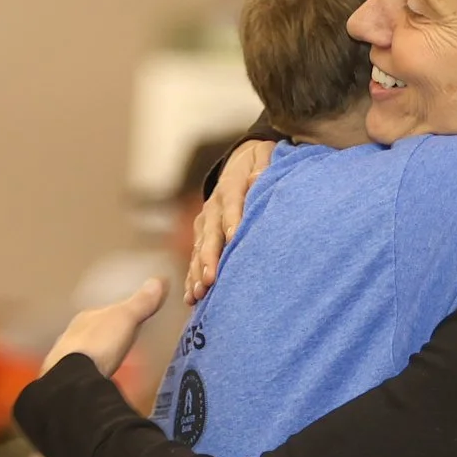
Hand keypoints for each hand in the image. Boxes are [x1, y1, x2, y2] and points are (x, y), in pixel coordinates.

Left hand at [42, 278, 169, 377]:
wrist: (72, 379)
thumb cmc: (100, 343)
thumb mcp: (126, 319)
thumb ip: (141, 303)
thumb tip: (159, 280)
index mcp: (86, 317)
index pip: (104, 311)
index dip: (117, 314)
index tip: (130, 319)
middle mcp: (72, 333)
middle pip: (94, 331)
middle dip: (106, 335)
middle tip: (123, 342)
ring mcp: (65, 357)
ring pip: (85, 351)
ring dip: (98, 354)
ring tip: (113, 362)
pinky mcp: (65, 379)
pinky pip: (83, 371)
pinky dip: (92, 371)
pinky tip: (100, 378)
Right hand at [183, 140, 274, 303]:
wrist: (241, 162)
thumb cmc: (260, 164)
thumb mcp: (265, 158)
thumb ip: (262, 168)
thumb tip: (258, 176)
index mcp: (231, 187)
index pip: (232, 204)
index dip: (233, 221)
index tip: (234, 239)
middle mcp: (214, 207)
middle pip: (211, 234)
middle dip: (210, 257)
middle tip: (211, 279)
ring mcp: (205, 223)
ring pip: (200, 250)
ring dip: (198, 272)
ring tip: (199, 294)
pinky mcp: (202, 236)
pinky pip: (197, 258)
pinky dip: (193, 278)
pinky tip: (192, 298)